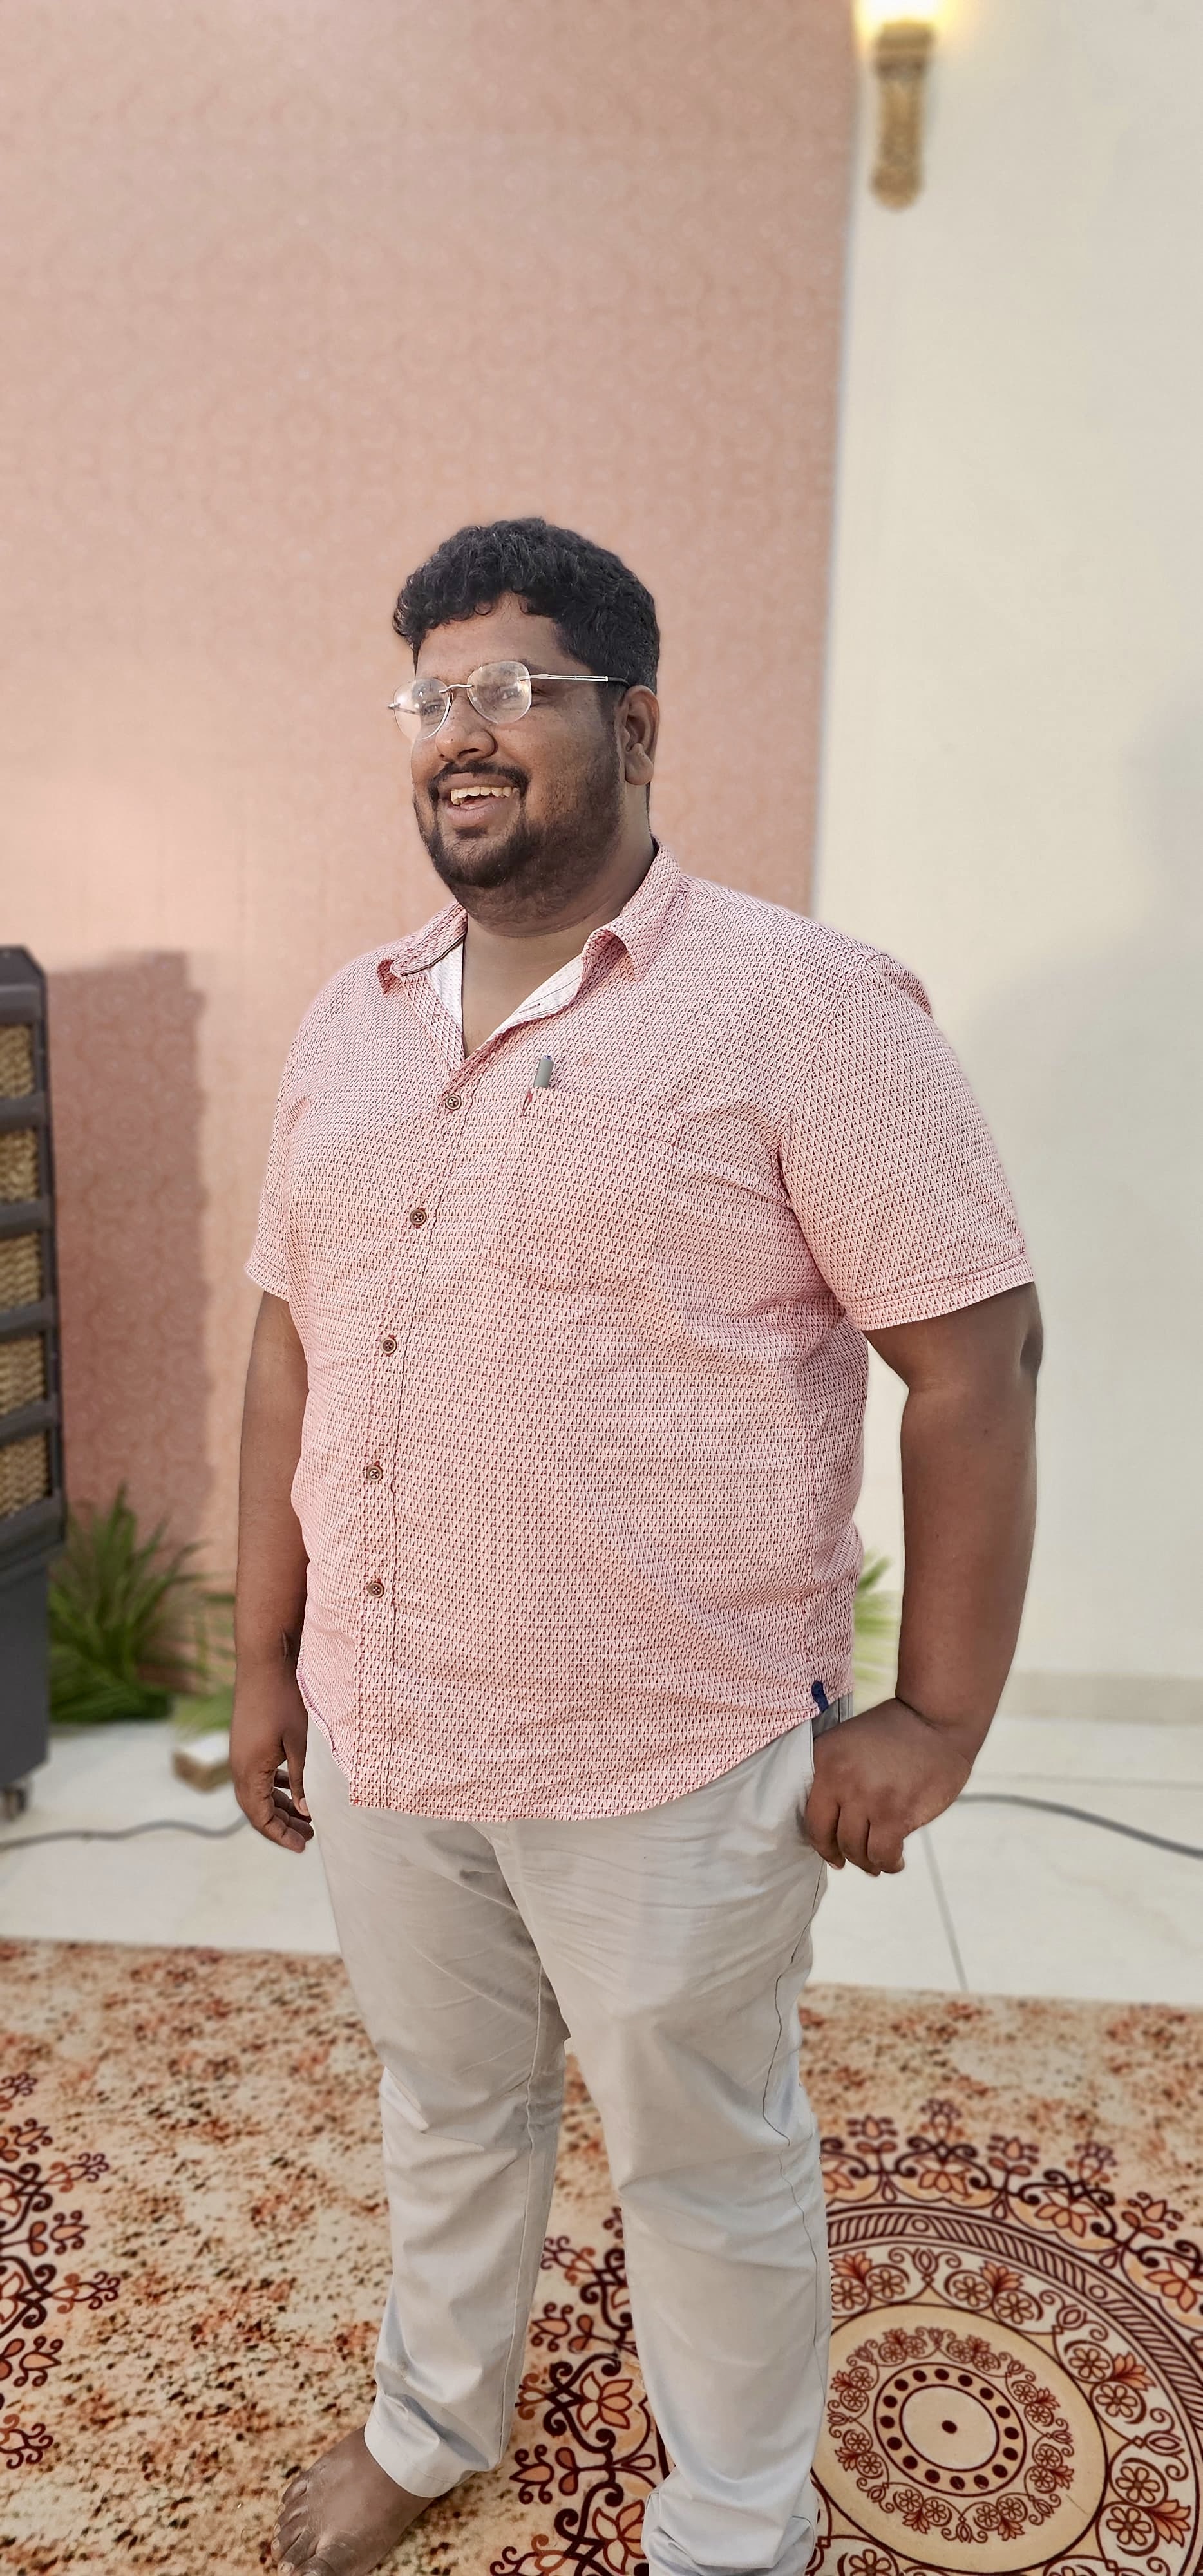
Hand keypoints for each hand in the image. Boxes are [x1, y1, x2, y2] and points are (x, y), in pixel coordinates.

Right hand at [230, 1665, 312, 1853]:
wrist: (265, 1658)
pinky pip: (259, 1774)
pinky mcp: (247, 1740)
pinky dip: (275, 1786)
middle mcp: (240, 1765)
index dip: (280, 1835)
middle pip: (257, 1809)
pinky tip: (293, 1786)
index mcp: (249, 1770)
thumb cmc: (285, 1698)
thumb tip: (307, 1811)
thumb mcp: (301, 1742)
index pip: (260, 1817)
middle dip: (282, 1825)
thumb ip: (303, 1778)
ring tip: (307, 1817)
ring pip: (259, 1791)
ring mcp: (241, 1752)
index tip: (303, 1847)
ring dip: (281, 1805)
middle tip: (310, 1836)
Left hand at [802, 1697, 977, 1876]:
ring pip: (858, 1850)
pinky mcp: (897, 1813)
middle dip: (844, 1855)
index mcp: (824, 1760)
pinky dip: (889, 1864)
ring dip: (869, 1863)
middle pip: (833, 1838)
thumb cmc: (895, 1730)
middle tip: (856, 1861)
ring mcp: (868, 1798)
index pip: (812, 1818)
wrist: (937, 1718)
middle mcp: (841, 1780)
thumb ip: (834, 1776)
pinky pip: (884, 1853)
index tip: (832, 1853)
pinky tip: (896, 1861)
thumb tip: (831, 1821)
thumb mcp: (849, 1742)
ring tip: (879, 1862)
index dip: (822, 1843)